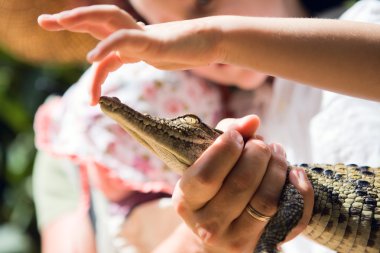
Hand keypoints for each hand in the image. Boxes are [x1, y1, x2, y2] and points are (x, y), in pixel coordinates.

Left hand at [38, 5, 221, 104]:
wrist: (211, 43)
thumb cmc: (186, 49)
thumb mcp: (158, 55)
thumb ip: (141, 54)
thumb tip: (128, 60)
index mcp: (131, 37)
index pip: (100, 30)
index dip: (79, 27)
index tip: (56, 26)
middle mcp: (133, 32)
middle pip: (98, 19)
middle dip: (71, 19)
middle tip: (45, 21)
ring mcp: (143, 36)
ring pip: (107, 20)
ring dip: (81, 19)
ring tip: (57, 22)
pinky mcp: (154, 43)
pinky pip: (126, 42)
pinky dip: (107, 47)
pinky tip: (92, 57)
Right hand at [172, 115, 313, 251]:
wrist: (217, 231)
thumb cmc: (213, 185)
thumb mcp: (207, 159)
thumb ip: (225, 133)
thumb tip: (253, 121)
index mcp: (186, 200)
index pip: (206, 176)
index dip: (226, 150)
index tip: (237, 135)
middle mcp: (207, 225)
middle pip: (241, 184)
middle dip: (257, 153)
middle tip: (261, 144)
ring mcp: (235, 239)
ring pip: (266, 200)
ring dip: (278, 167)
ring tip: (277, 152)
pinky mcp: (261, 245)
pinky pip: (290, 216)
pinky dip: (299, 190)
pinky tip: (293, 173)